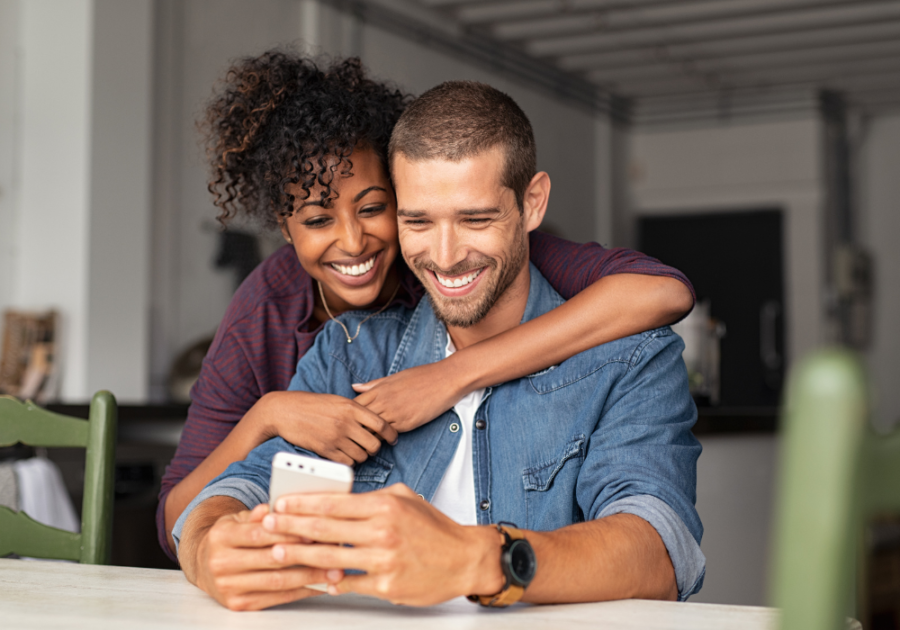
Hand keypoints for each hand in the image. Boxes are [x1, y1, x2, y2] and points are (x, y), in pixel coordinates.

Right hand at [190, 502, 342, 610]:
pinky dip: (300, 591)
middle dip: (305, 556)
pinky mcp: (238, 604)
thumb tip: (276, 506)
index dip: (288, 533)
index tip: (314, 532)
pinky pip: (275, 598)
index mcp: (221, 536)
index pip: (259, 534)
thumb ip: (259, 514)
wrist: (202, 564)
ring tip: (334, 572)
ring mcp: (228, 586)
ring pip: (276, 582)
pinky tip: (318, 585)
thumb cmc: (230, 538)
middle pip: (270, 560)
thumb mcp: (238, 519)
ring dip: (309, 577)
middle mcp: (221, 563)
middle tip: (333, 552)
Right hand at [256, 391, 397, 465]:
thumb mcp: (337, 400)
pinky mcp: (325, 450)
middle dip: (374, 448)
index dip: (391, 434)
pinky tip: (344, 455)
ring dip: (361, 455)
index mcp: (351, 407)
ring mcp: (335, 437)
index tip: (392, 439)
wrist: (285, 411)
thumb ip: (356, 410)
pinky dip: (349, 461)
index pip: (381, 424)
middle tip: (369, 446)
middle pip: (374, 444)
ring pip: (362, 455)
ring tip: (355, 450)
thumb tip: (375, 422)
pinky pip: (347, 462)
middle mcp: (346, 422)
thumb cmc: (312, 404)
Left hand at [261, 484, 504, 605]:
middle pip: (325, 529)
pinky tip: (312, 578)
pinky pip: (349, 584)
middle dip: (290, 527)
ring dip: (300, 555)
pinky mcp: (387, 587)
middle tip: (267, 525)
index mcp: (384, 506)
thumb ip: (371, 498)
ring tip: (278, 551)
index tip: (280, 503)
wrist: (465, 559)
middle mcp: (383, 531)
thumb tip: (338, 499)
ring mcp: (384, 561)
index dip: (302, 503)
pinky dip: (329, 581)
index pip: (333, 503)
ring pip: (331, 558)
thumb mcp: (405, 498)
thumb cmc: (434, 527)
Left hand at [352, 360, 466, 432]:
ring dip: (368, 436)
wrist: (445, 380)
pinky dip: (384, 438)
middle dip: (355, 428)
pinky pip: (389, 434)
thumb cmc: (422, 376)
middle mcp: (384, 401)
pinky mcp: (407, 423)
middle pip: (360, 419)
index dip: (350, 414)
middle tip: (352, 435)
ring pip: (372, 430)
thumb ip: (374, 384)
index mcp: (379, 389)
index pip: (355, 405)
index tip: (349, 420)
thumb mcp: (395, 377)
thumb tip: (354, 387)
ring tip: (365, 441)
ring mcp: (395, 413)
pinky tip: (384, 440)